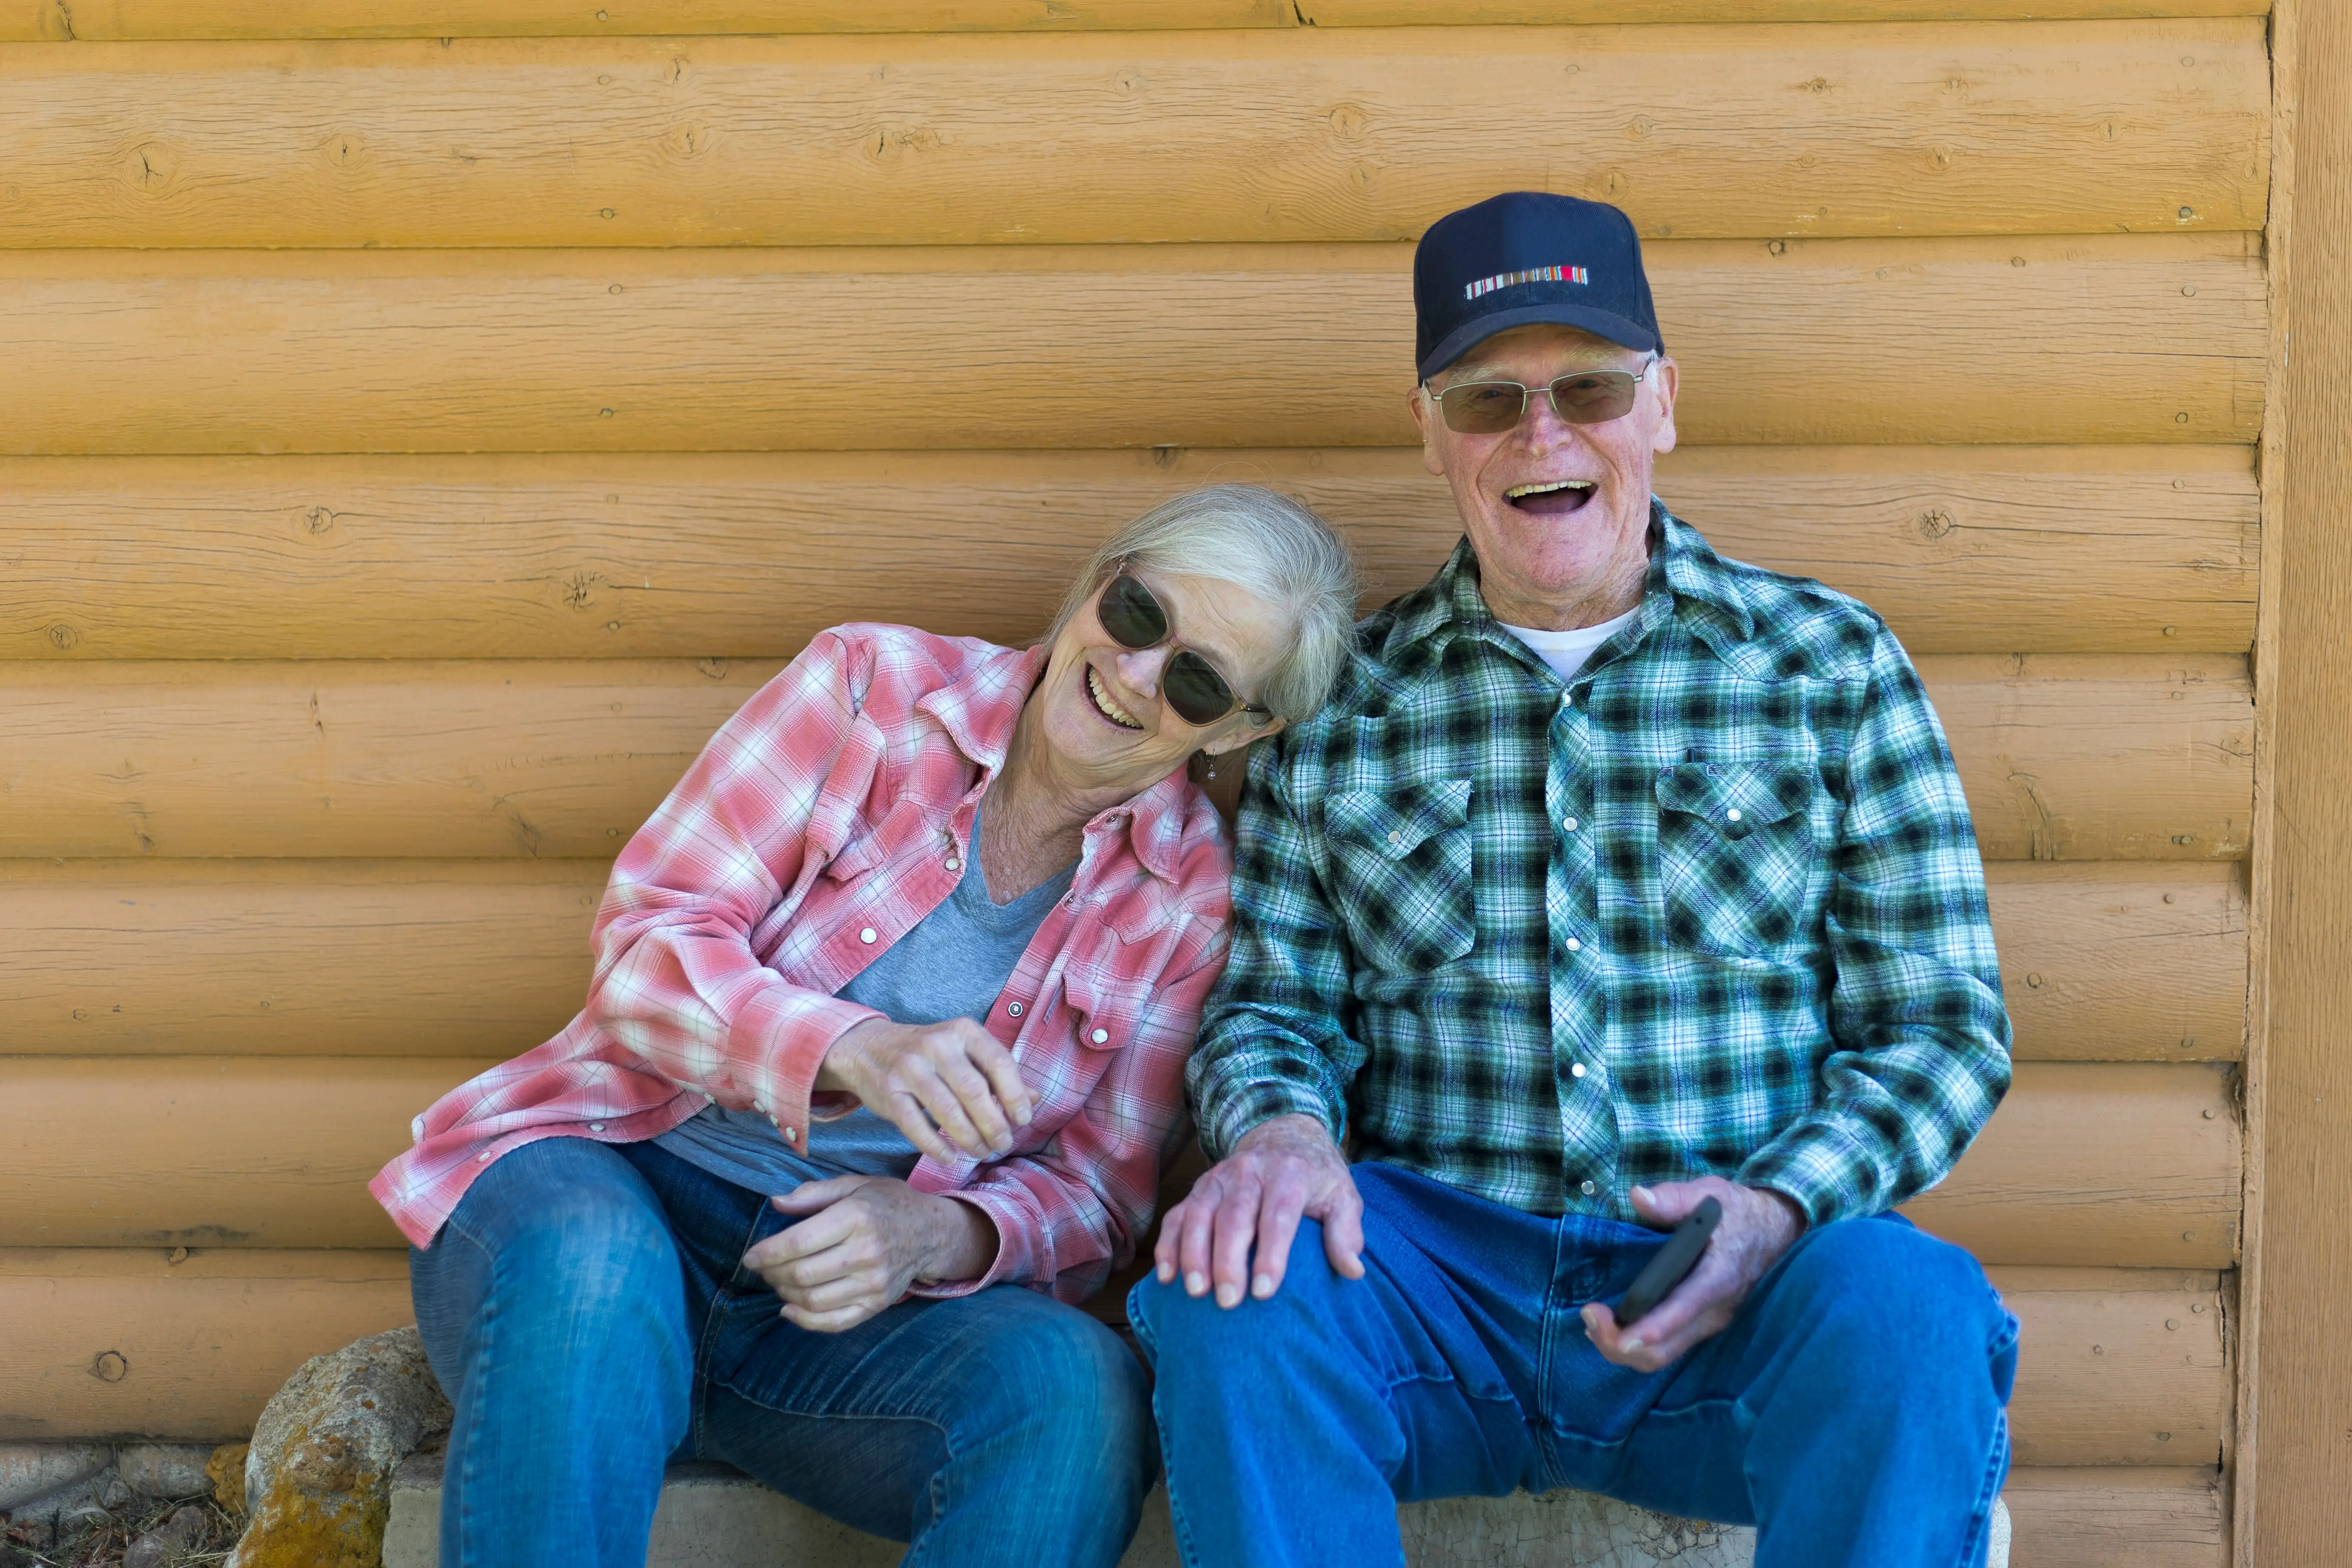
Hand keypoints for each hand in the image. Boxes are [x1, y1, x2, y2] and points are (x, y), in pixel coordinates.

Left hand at [741, 1175, 997, 1333]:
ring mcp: (873, 1283)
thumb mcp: (854, 1185)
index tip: (750, 1256)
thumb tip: (775, 1204)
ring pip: (812, 1300)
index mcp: (856, 1217)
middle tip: (763, 1268)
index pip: (797, 1242)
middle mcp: (866, 1252)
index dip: (766, 1253)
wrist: (931, 1231)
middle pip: (801, 1274)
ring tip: (778, 1281)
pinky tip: (789, 1309)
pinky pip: (834, 1322)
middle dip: (771, 1273)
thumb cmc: (887, 1203)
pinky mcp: (877, 1304)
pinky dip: (805, 1321)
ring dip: (785, 1294)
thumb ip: (813, 1194)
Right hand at [816, 1016, 1033, 1162]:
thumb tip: (1035, 1099)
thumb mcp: (965, 1053)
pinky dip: (935, 1146)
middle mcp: (937, 1044)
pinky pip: (915, 1125)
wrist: (868, 1047)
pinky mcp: (889, 1090)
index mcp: (963, 1031)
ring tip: (981, 1153)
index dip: (1015, 1095)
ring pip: (947, 1111)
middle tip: (1003, 1145)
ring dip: (969, 1139)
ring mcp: (910, 1067)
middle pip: (974, 1091)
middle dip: (994, 1124)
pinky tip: (950, 1157)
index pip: (999, 1062)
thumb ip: (998, 1074)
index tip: (1023, 1120)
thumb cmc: (929, 1055)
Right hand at [1153, 1113, 1364, 1307]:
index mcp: (1290, 1173)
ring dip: (1193, 1253)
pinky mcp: (1198, 1189)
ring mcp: (1218, 1178)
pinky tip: (1167, 1276)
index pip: (1278, 1215)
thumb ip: (1346, 1231)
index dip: (1271, 1253)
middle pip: (1234, 1216)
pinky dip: (1168, 1245)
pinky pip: (1177, 1215)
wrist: (1282, 1133)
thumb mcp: (1342, 1195)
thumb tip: (1353, 1271)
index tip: (1266, 1292)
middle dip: (1228, 1260)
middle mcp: (1250, 1171)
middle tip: (1229, 1301)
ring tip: (1195, 1292)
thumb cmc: (1316, 1176)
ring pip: (1200, 1213)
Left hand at [1579, 1178, 1803, 1372]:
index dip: (1653, 1328)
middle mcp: (1714, 1311)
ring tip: (1592, 1321)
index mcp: (1719, 1277)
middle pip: (1664, 1349)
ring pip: (1661, 1356)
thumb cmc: (1736, 1212)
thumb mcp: (1710, 1194)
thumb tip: (1638, 1197)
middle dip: (1621, 1344)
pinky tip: (1611, 1324)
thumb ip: (1674, 1197)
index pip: (1685, 1309)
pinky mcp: (1699, 1326)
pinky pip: (1664, 1348)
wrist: (1773, 1232)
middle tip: (1589, 1316)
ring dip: (1621, 1348)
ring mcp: (1707, 1323)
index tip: (1622, 1337)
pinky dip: (1633, 1345)